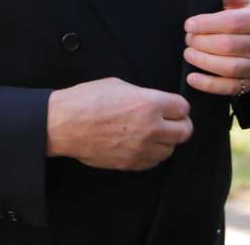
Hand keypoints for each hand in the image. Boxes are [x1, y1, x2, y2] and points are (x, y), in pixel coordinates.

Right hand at [45, 77, 192, 170]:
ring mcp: (141, 149)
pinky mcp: (130, 163)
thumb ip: (144, 96)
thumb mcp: (120, 85)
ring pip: (170, 150)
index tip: (174, 107)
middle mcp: (151, 128)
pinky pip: (153, 162)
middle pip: (184, 132)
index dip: (179, 107)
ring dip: (166, 141)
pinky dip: (152, 154)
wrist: (64, 124)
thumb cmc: (87, 100)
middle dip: (180, 125)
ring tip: (154, 134)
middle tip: (172, 122)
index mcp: (150, 104)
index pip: (183, 108)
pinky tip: (142, 145)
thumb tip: (156, 103)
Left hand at [183, 0, 249, 96]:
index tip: (189, 24)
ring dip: (203, 61)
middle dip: (202, 43)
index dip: (207, 24)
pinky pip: (230, 88)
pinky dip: (209, 85)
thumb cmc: (249, 19)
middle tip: (187, 39)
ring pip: (229, 67)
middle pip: (228, 46)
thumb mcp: (243, 2)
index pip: (232, 23)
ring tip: (188, 53)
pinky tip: (192, 78)